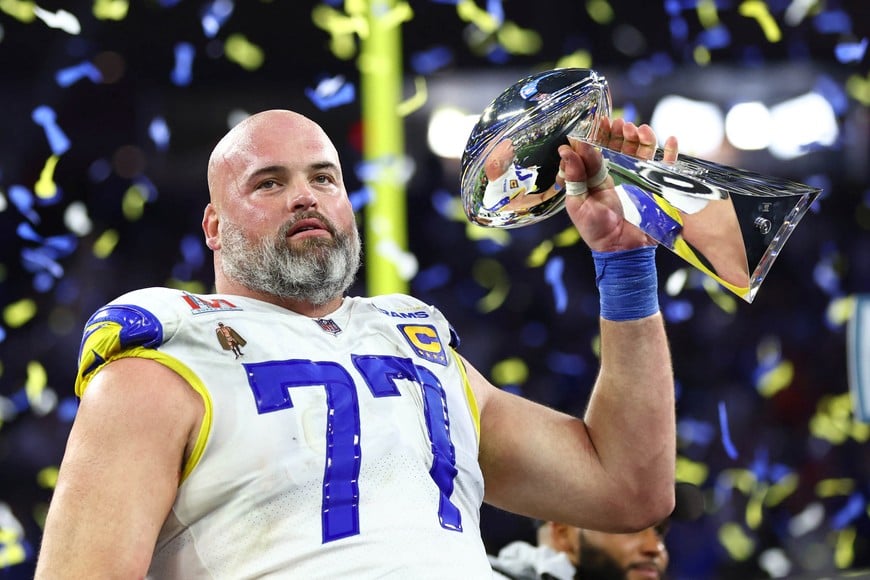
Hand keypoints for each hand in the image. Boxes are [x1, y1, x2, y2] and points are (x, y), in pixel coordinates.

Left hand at [558, 118, 677, 252]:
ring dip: (642, 138)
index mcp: (595, 178)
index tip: (597, 121)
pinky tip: (670, 140)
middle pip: (620, 146)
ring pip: (642, 151)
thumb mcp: (579, 204)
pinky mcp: (654, 187)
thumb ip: (575, 177)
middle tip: (619, 123)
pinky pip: (666, 167)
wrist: (621, 251)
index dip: (597, 135)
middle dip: (620, 133)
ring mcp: (637, 179)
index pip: (597, 151)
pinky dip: (670, 153)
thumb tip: (565, 150)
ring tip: (637, 130)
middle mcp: (617, 174)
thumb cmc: (596, 231)